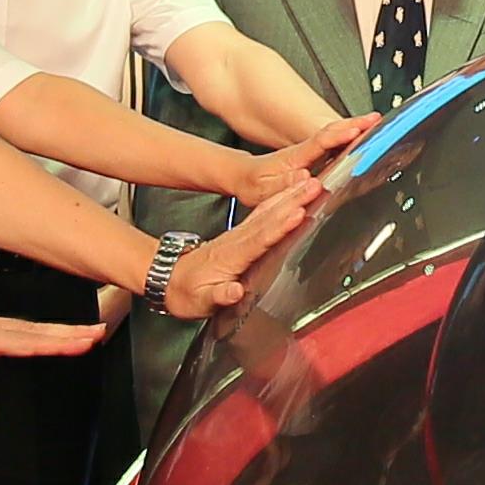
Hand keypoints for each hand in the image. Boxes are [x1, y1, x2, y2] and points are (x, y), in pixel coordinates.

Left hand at [0, 296, 98, 432]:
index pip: (28, 342)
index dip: (58, 343)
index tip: (85, 341)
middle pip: (37, 330)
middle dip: (70, 331)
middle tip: (99, 330)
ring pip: (30, 327)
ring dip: (58, 329)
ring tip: (84, 331)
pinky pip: (18, 327)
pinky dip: (39, 330)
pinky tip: (46, 335)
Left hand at [167, 174, 334, 320]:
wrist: (169, 280)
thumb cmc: (188, 293)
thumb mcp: (200, 301)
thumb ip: (218, 296)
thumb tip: (234, 292)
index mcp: (231, 257)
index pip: (260, 238)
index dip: (280, 226)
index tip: (298, 212)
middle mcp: (237, 241)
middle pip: (269, 218)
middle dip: (292, 201)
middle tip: (315, 185)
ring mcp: (239, 235)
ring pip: (268, 211)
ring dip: (289, 196)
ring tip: (310, 182)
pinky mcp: (242, 235)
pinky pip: (264, 214)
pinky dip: (279, 201)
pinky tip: (291, 193)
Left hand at [230, 118, 378, 206]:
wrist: (245, 178)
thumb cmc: (253, 184)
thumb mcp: (261, 189)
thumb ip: (281, 184)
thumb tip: (305, 178)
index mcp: (294, 157)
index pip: (320, 142)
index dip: (339, 135)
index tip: (356, 130)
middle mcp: (304, 152)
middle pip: (333, 133)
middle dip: (355, 125)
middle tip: (377, 120)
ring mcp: (310, 154)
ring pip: (335, 138)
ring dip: (356, 130)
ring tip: (376, 126)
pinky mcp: (313, 159)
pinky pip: (334, 146)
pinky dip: (349, 141)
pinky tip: (362, 142)